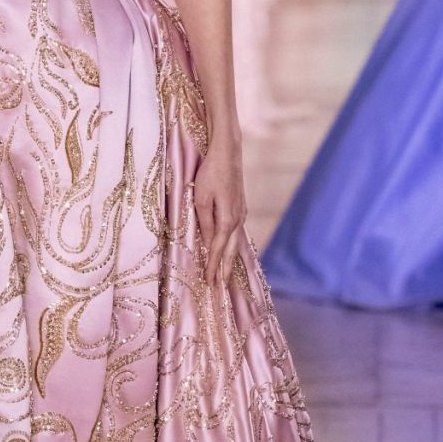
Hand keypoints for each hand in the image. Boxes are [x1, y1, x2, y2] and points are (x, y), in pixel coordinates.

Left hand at [193, 134, 247, 286]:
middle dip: (225, 270)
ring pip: (235, 243)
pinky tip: (230, 251)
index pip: (218, 250)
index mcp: (227, 220)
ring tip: (226, 276)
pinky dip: (232, 246)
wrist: (228, 153)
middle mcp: (237, 220)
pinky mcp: (240, 208)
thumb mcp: (201, 198)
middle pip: (231, 251)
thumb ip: (205, 222)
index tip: (210, 284)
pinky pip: (236, 233)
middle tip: (220, 289)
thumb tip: (208, 242)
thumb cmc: (210, 173)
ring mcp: (241, 214)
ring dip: (230, 260)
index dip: (213, 267)